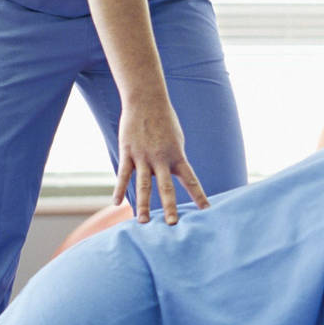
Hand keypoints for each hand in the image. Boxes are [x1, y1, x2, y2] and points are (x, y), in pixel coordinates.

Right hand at [113, 96, 208, 224]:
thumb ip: (175, 160)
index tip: (207, 211)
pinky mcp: (128, 152)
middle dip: (169, 206)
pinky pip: (123, 174)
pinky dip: (119, 189)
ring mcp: (143, 156)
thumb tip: (175, 177)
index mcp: (177, 156)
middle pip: (166, 186)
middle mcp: (161, 158)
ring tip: (142, 221)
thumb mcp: (176, 140)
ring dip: (143, 204)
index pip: (190, 180)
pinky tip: (116, 203)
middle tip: (172, 224)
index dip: (199, 196)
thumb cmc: (164, 121)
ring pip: (143, 184)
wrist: (146, 100)